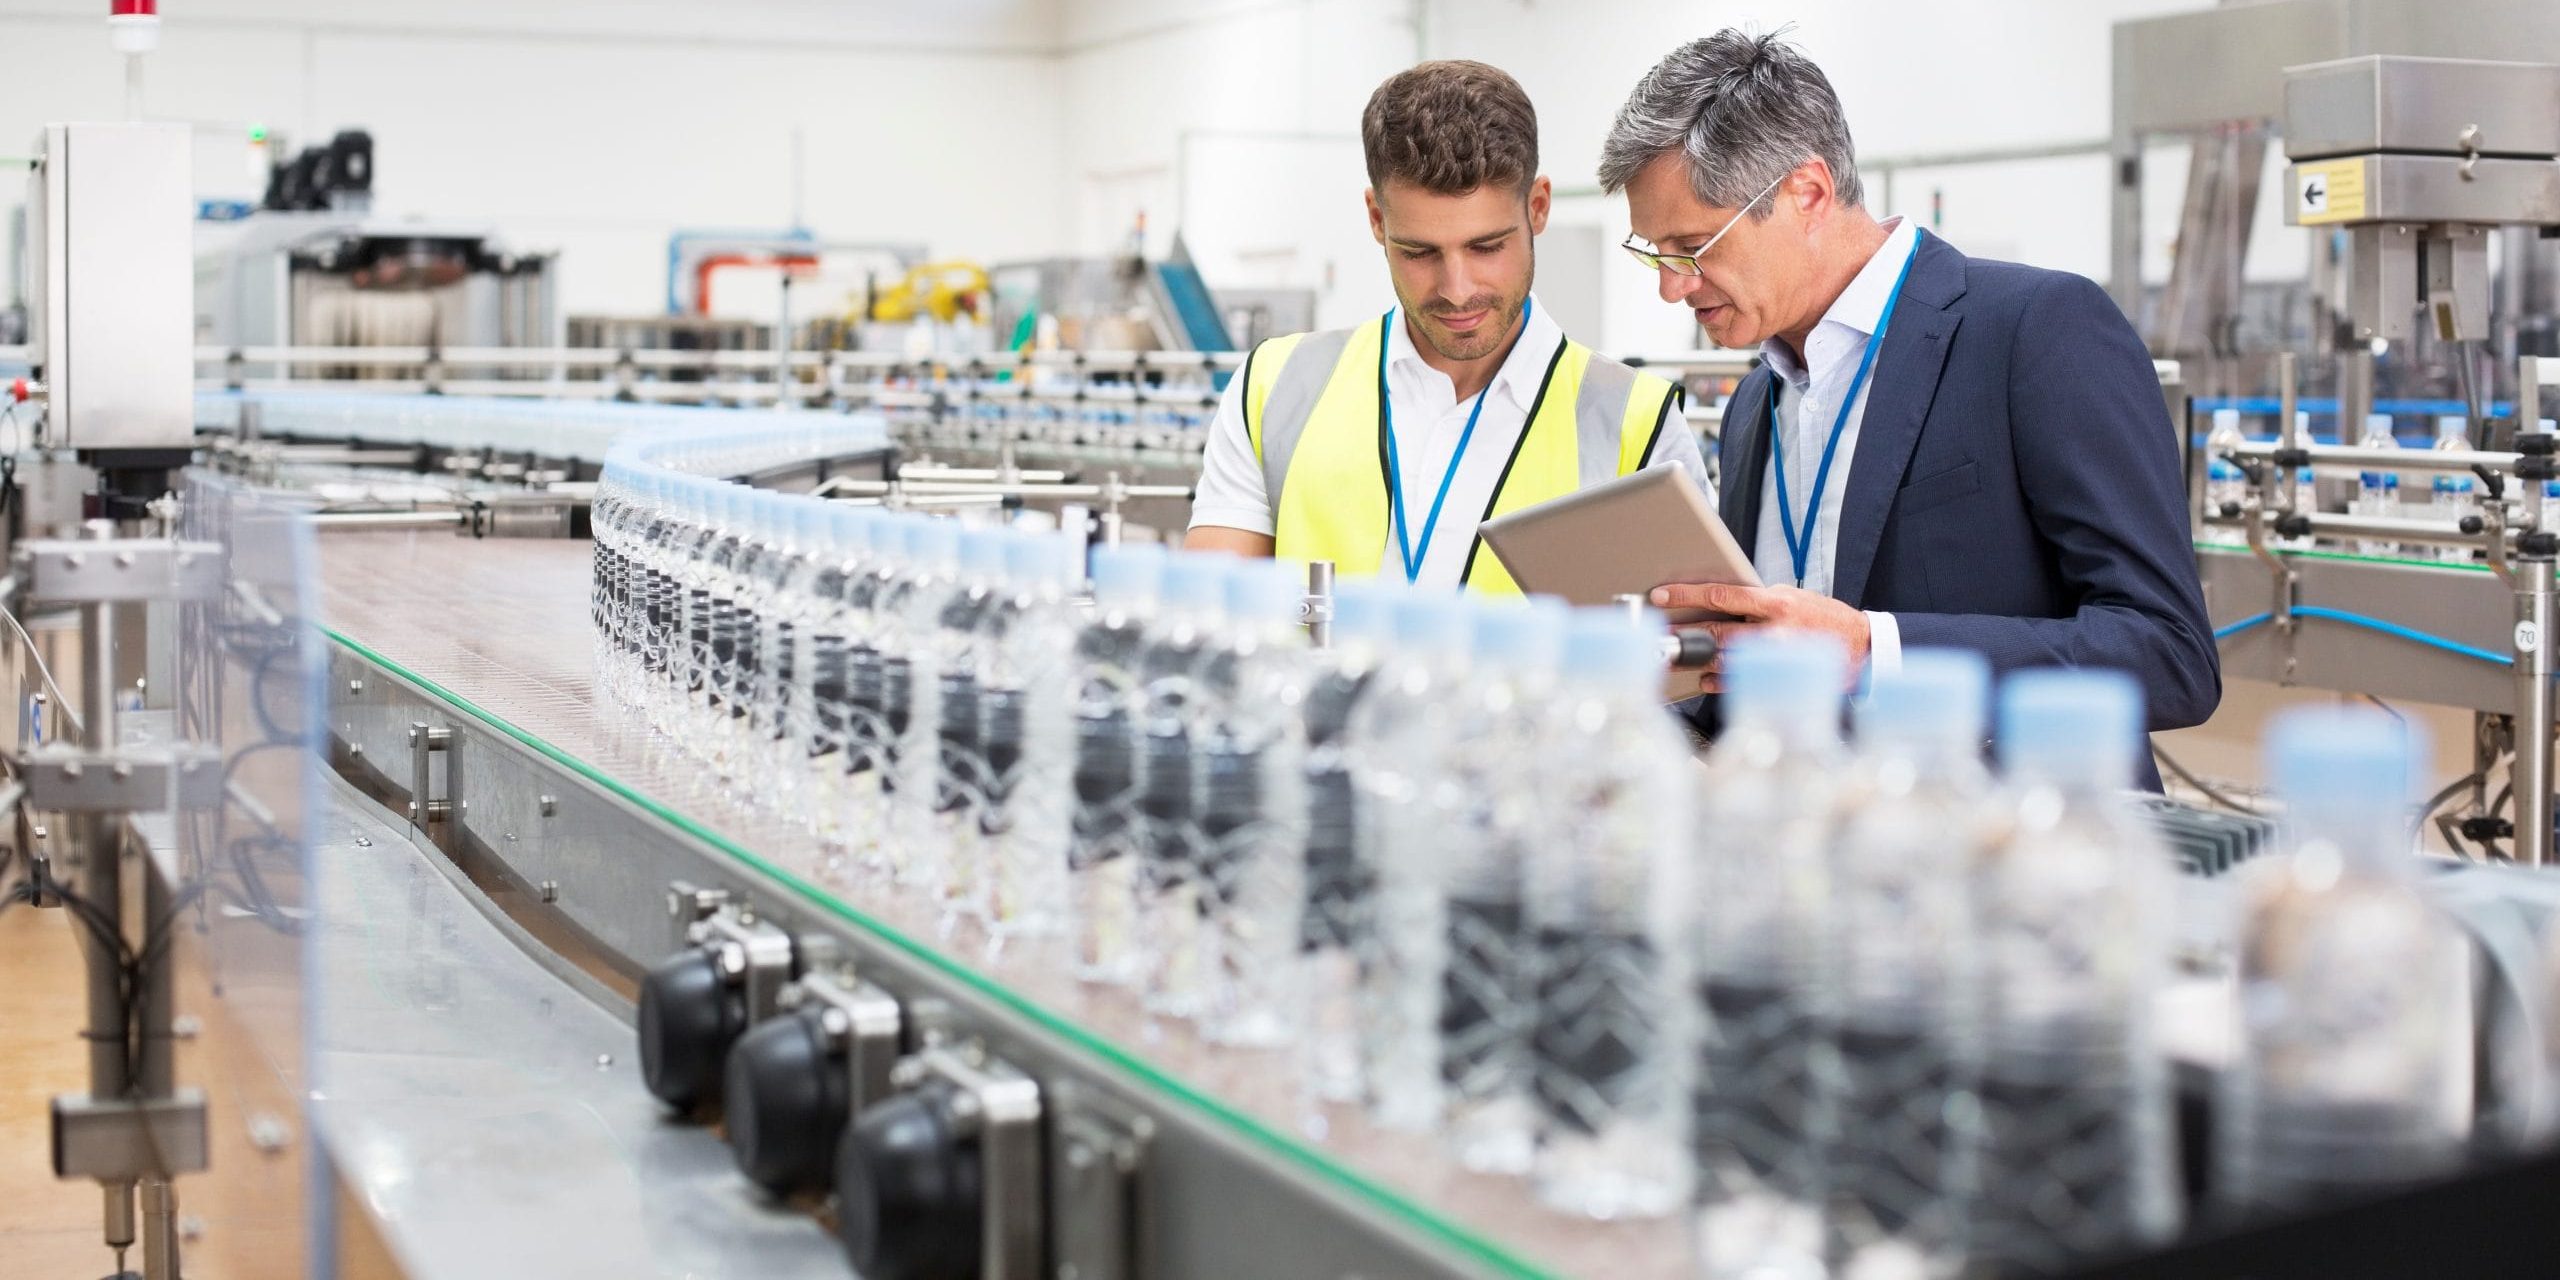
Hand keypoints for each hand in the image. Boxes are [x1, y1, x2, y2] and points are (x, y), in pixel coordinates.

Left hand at [1649, 582, 1868, 693]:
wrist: (1859, 645)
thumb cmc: (1820, 617)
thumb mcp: (1790, 597)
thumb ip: (1755, 601)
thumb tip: (1713, 600)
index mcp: (1776, 602)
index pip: (1722, 594)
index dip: (1687, 594)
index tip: (1661, 594)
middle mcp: (1774, 630)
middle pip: (1717, 631)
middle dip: (1683, 632)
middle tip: (1659, 633)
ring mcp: (1776, 658)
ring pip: (1725, 659)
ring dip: (1696, 659)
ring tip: (1676, 656)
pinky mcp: (1779, 679)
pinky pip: (1739, 682)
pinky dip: (1717, 681)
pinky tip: (1704, 679)